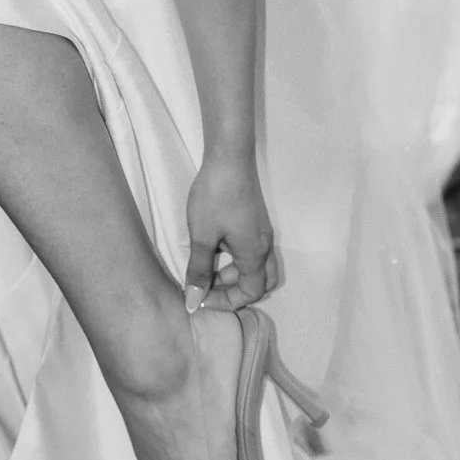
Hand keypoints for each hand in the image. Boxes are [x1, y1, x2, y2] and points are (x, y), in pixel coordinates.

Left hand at [183, 153, 278, 312]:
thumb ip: (199, 270)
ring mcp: (262, 232)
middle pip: (261, 283)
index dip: (226, 302)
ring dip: (235, 274)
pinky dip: (235, 259)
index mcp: (255, 254)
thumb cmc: (215, 196)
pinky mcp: (255, 220)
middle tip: (208, 287)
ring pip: (257, 266)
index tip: (200, 298)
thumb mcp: (202, 236)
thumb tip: (194, 301)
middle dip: (235, 291)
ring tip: (206, 268)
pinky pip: (251, 251)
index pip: (251, 293)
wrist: (229, 157)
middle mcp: (264, 246)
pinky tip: (213, 247)